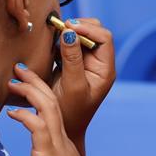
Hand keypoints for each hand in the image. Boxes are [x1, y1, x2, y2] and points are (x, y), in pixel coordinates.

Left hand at [8, 66, 106, 155]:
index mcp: (61, 141)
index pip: (51, 108)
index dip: (39, 92)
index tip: (25, 82)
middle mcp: (61, 136)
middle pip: (50, 99)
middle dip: (34, 81)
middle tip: (19, 68)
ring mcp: (57, 142)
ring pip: (46, 105)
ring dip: (29, 90)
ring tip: (14, 81)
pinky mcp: (51, 152)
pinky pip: (38, 126)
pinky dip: (25, 116)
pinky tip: (13, 112)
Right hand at [48, 18, 114, 141]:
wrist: (61, 128)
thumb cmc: (70, 112)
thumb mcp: (72, 85)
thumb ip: (72, 59)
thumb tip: (69, 32)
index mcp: (105, 69)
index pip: (104, 38)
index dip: (88, 29)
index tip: (68, 27)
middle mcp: (98, 63)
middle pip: (94, 33)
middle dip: (77, 27)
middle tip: (59, 28)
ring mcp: (84, 63)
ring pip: (79, 37)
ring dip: (66, 33)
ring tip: (53, 38)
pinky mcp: (71, 65)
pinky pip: (67, 45)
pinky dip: (59, 42)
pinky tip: (50, 47)